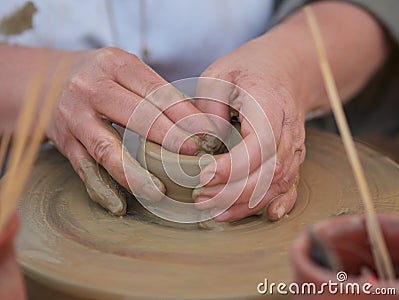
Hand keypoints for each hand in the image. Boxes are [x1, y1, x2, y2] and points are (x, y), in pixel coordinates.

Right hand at [46, 47, 216, 214]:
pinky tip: (120, 205)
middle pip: (136, 116)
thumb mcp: (124, 69)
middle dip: (170, 138)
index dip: (183, 114)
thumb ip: (154, 90)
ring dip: (136, 172)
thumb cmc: (99, 77)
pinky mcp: (64, 142)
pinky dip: (102, 188)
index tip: (206, 133)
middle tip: (194, 155)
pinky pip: (84, 168)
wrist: (46, 81)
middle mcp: (91, 88)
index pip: (156, 91)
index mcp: (114, 65)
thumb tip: (194, 121)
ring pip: (107, 148)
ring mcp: (74, 117)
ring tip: (160, 190)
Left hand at [193, 36, 306, 221]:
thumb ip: (207, 107)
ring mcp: (294, 147)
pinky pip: (291, 186)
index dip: (233, 167)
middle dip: (233, 193)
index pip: (258, 146)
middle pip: (268, 173)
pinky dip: (279, 204)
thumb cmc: (248, 69)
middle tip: (201, 198)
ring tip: (215, 211)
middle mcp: (287, 131)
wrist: (284, 69)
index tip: (203, 175)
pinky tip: (267, 216)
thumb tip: (203, 145)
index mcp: (269, 106)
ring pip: (277, 185)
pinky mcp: (293, 157)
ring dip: (246, 204)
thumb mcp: (218, 75)